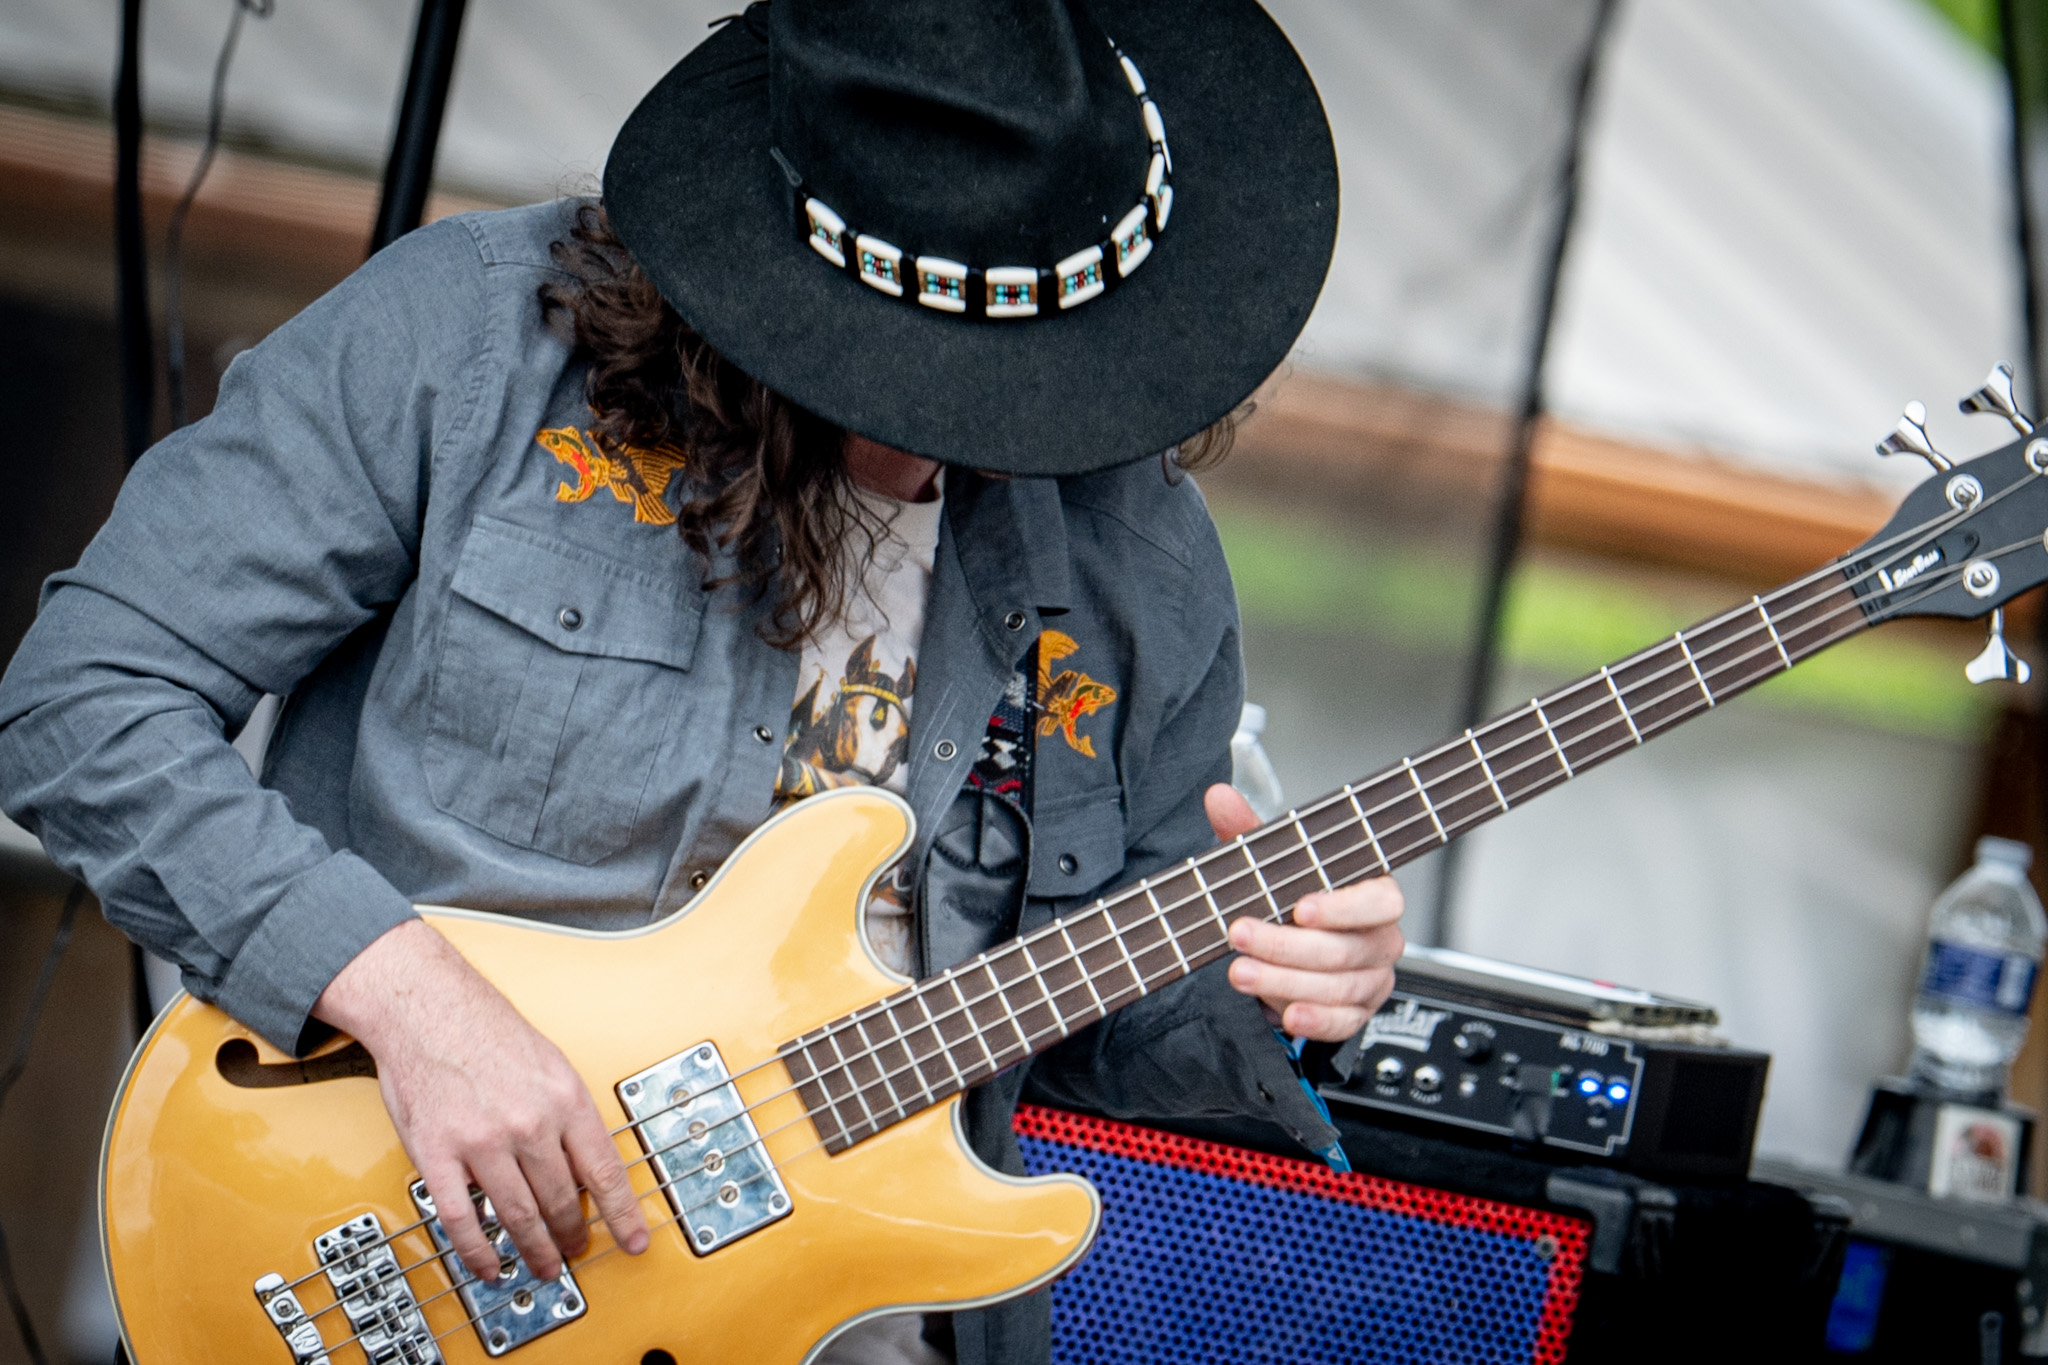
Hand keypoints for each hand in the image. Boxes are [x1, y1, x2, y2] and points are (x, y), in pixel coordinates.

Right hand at [313, 919, 649, 1280]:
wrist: (428, 1007)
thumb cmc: (487, 1031)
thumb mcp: (552, 1065)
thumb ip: (569, 1115)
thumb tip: (587, 1163)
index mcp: (564, 1099)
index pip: (605, 1171)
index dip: (622, 1215)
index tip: (633, 1241)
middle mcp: (529, 1123)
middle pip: (562, 1200)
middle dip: (572, 1236)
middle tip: (576, 1252)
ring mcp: (482, 1142)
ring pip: (518, 1216)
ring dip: (534, 1249)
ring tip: (542, 1265)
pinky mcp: (438, 1154)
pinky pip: (461, 1219)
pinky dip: (478, 1251)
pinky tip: (489, 1264)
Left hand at [1205, 784, 1404, 1040]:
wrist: (1296, 952)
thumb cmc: (1294, 898)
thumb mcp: (1272, 865)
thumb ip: (1250, 832)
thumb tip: (1218, 797)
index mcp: (1374, 896)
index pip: (1379, 901)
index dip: (1343, 907)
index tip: (1301, 908)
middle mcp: (1380, 939)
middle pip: (1344, 948)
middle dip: (1286, 944)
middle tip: (1240, 934)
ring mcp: (1371, 980)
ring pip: (1337, 986)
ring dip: (1284, 981)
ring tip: (1240, 972)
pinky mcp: (1356, 1013)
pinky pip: (1342, 1022)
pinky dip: (1315, 1020)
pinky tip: (1289, 1016)